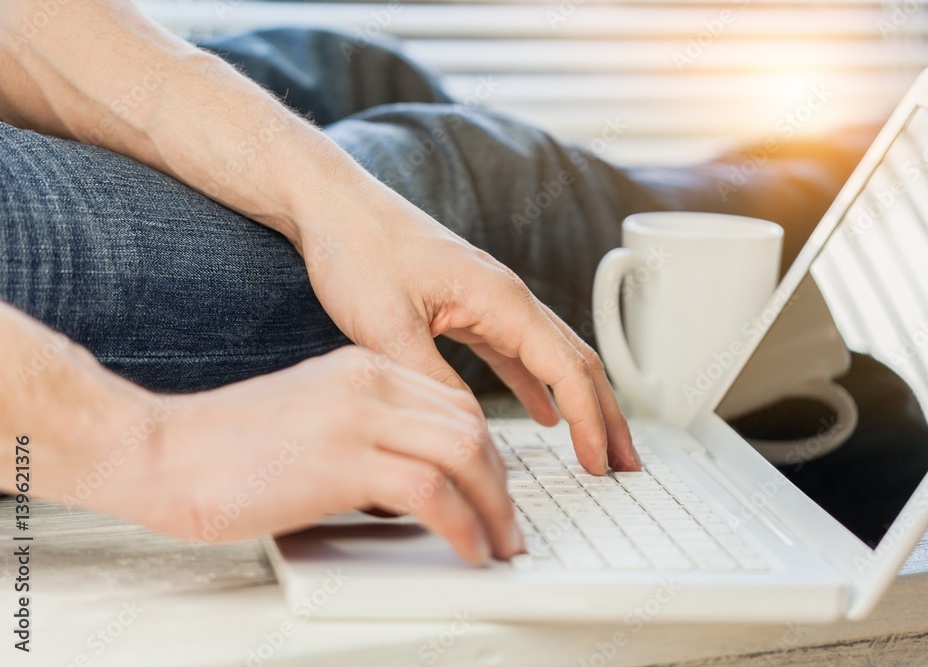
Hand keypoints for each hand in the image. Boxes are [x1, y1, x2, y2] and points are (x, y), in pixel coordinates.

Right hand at [135, 347, 520, 563]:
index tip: (495, 487)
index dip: (487, 451)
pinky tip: (468, 549)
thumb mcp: (312, 418)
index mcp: (362, 368)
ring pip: (465, 451)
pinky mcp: (343, 461)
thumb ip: (364, 434)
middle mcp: (368, 383)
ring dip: (494, 506)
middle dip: (501, 481)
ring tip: (499, 543)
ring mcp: (357, 417)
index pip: (453, 403)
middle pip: (470, 425)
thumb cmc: (223, 447)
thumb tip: (409, 481)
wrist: (160, 451)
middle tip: (508, 523)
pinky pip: (433, 491)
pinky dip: (464, 525)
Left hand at [297, 180, 639, 473]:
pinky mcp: (469, 309)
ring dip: (580, 404)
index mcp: (501, 299)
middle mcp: (507, 298)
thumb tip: (466, 431)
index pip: (566, 368)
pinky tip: (542, 414)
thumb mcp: (388, 327)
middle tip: (624, 463)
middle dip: (607, 415)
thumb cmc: (358, 250)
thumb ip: (432, 381)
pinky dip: (538, 388)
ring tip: (596, 447)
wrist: (333, 207)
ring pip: (553, 359)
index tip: (599, 462)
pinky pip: (519, 355)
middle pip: (577, 362)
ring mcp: (491, 302)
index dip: (590, 420)